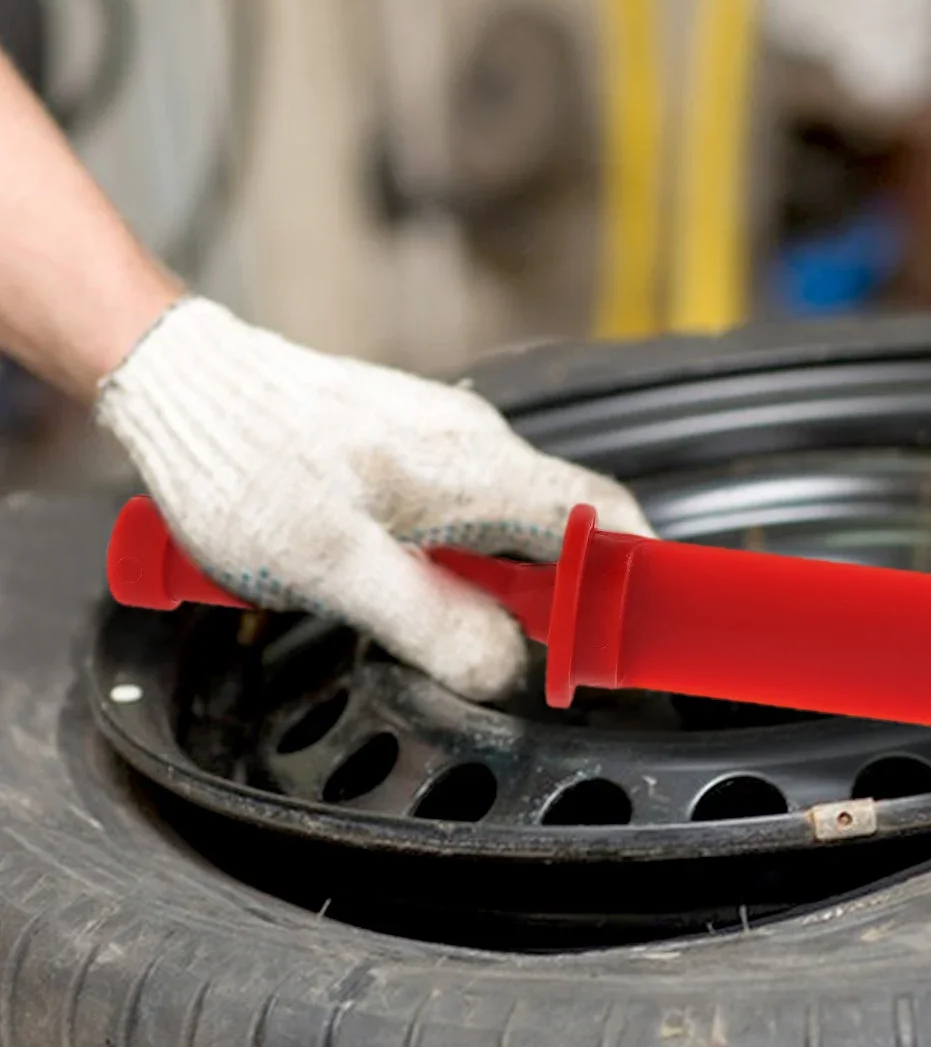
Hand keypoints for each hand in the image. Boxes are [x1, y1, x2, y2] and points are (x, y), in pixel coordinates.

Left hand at [95, 297, 652, 699]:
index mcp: (479, 469)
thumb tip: (506, 667)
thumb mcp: (332, 567)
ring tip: (440, 620)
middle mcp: (478, 442)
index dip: (636, 578)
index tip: (637, 632)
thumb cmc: (246, 466)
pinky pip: (466, 504)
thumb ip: (431, 620)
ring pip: (509, 519)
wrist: (178, 379)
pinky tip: (402, 576)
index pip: (605, 517)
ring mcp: (444, 435)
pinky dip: (462, 552)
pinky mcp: (410, 439)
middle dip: (564, 595)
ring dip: (500, 578)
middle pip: (564, 524)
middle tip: (534, 654)